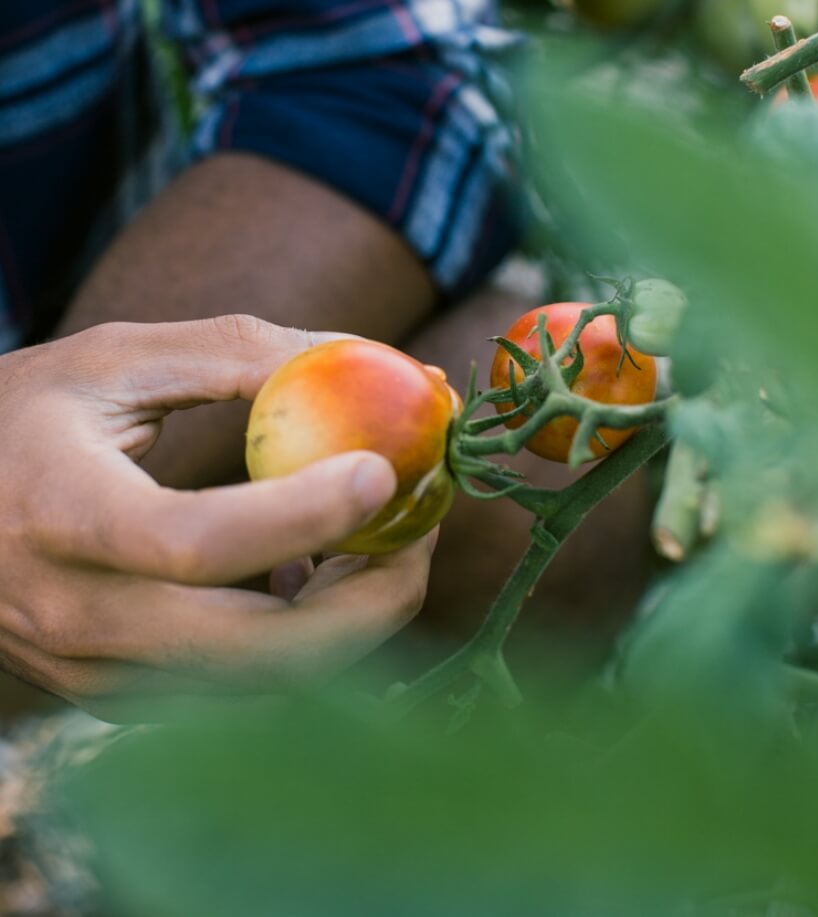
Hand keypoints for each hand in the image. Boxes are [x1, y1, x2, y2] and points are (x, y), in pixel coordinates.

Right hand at [0, 315, 434, 718]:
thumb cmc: (23, 422)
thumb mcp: (113, 361)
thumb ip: (238, 354)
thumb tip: (369, 356)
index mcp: (64, 516)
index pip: (195, 542)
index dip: (303, 514)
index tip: (384, 471)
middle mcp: (82, 619)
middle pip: (261, 653)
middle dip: (374, 598)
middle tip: (423, 527)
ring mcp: (103, 675)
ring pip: (270, 684)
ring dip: (354, 619)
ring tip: (385, 541)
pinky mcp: (123, 697)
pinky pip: (246, 689)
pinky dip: (310, 639)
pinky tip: (320, 575)